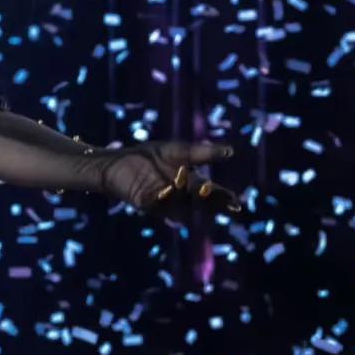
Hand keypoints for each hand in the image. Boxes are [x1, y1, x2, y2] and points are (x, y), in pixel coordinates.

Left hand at [94, 139, 241, 217]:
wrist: (118, 160)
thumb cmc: (147, 157)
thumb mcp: (178, 151)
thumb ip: (201, 153)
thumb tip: (229, 151)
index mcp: (189, 184)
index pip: (211, 192)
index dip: (223, 198)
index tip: (236, 202)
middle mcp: (179, 196)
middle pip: (199, 202)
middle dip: (211, 201)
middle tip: (226, 202)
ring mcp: (162, 201)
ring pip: (180, 204)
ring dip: (189, 196)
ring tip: (203, 189)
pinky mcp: (144, 201)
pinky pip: (156, 202)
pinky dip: (163, 197)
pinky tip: (169, 189)